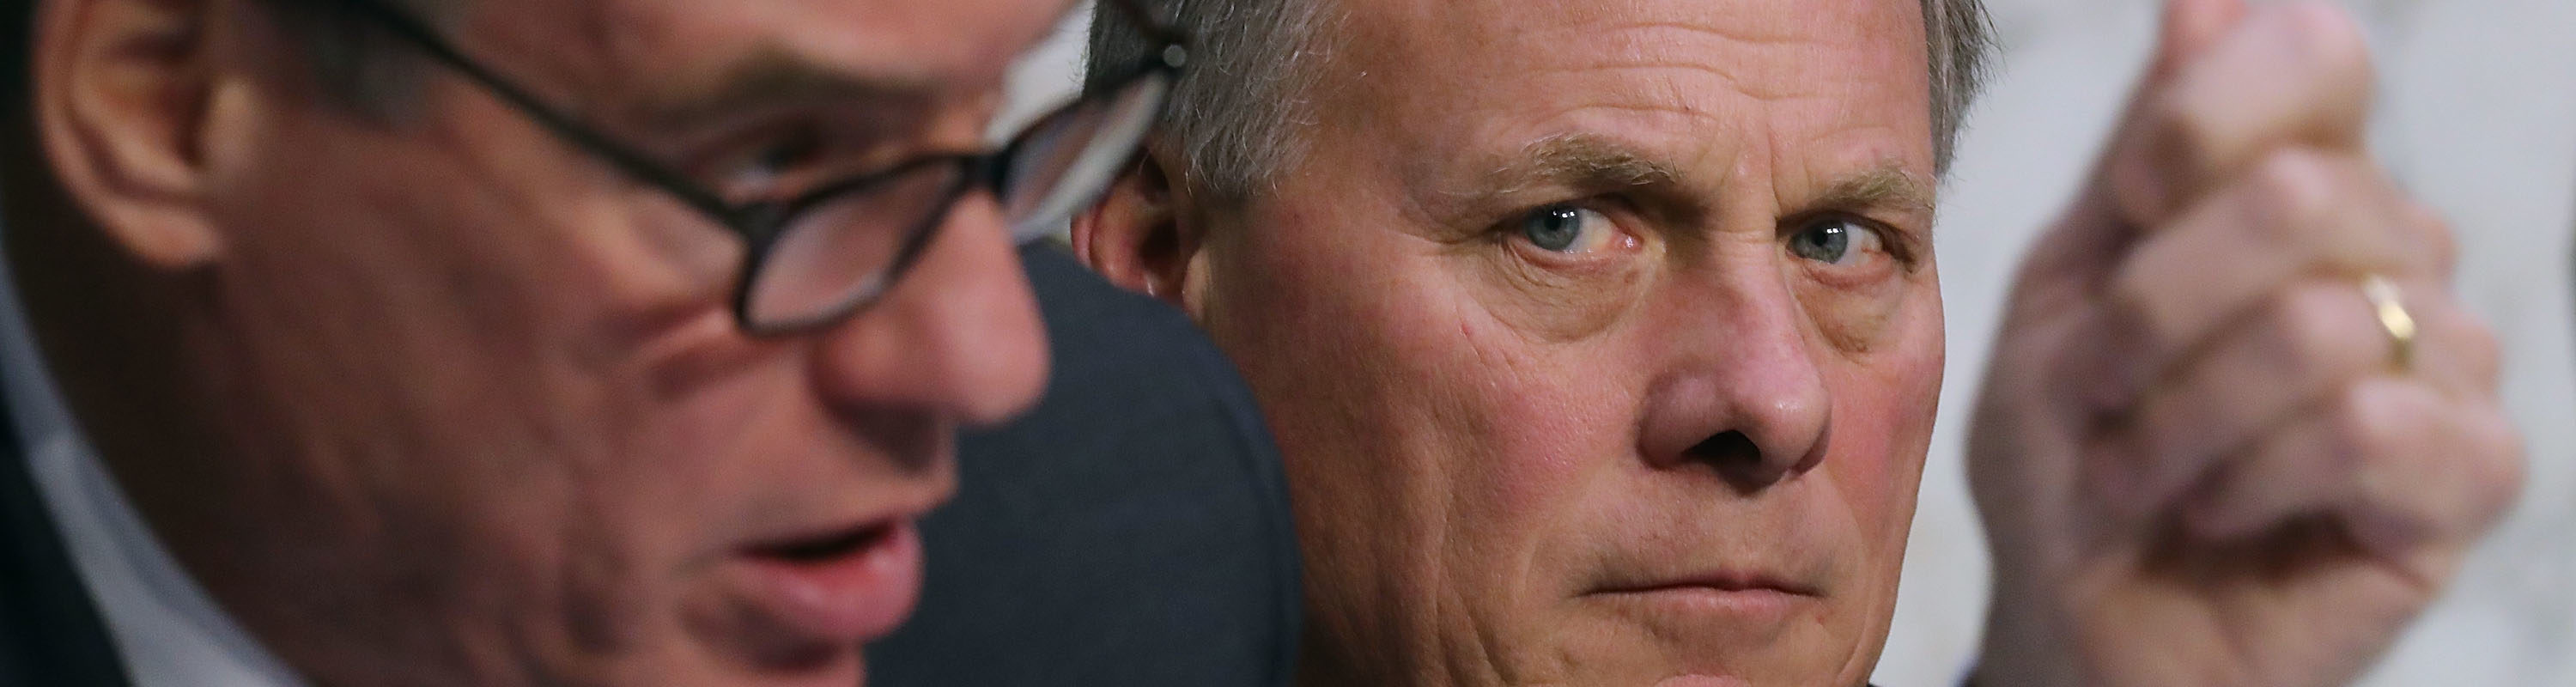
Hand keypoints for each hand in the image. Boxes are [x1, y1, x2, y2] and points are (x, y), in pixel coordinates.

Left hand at [1964, 1, 2524, 685]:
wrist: (2074, 616)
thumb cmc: (2072, 453)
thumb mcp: (2070, 282)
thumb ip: (2145, 144)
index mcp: (2298, 180)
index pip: (2316, 55)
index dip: (2206, 118)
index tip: (2133, 200)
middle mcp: (2393, 248)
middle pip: (2300, 197)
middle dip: (2149, 312)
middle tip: (2098, 393)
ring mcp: (2448, 359)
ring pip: (2319, 323)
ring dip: (2177, 417)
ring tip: (2136, 471)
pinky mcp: (2466, 474)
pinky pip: (2369, 427)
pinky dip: (2245, 478)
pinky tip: (2213, 512)